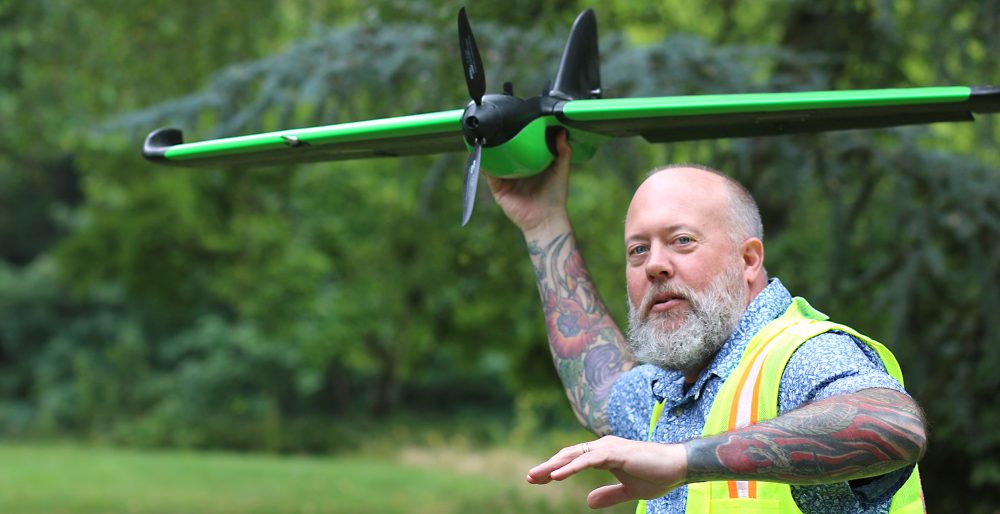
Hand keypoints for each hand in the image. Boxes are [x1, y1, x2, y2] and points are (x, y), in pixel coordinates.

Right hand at [485, 129, 572, 236]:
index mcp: (529, 166)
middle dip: (500, 141)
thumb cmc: (555, 196)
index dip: (517, 137)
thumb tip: (561, 131)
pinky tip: (480, 153)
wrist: (546, 219)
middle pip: (505, 154)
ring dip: (488, 150)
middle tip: (497, 124)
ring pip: (494, 162)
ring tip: (484, 135)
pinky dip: (484, 164)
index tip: (515, 121)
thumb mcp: (561, 170)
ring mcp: (506, 181)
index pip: (521, 149)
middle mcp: (516, 173)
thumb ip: (563, 151)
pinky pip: (489, 175)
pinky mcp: (498, 189)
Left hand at [526, 435, 687, 508]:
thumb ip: (608, 495)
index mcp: (604, 453)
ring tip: (536, 476)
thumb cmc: (656, 476)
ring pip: (574, 456)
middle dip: (548, 467)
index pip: (573, 459)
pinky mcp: (615, 453)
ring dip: (553, 466)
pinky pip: (588, 461)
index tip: (538, 479)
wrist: (678, 467)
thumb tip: (588, 502)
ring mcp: (608, 448)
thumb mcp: (628, 490)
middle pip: (568, 455)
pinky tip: (556, 476)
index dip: (555, 468)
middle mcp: (603, 447)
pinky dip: (570, 467)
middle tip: (530, 478)